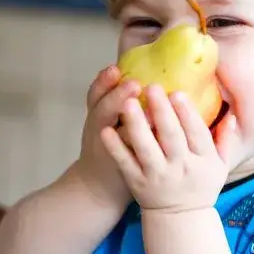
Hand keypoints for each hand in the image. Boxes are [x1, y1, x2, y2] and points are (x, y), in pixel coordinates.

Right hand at [76, 65, 140, 207]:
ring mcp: (111, 150)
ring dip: (134, 123)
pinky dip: (141, 149)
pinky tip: (157, 139)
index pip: (96, 93)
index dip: (103, 81)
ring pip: (118, 134)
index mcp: (96, 113)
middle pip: (102, 109)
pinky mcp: (126, 167)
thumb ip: (118, 97)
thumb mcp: (105, 118)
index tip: (116, 68)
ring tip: (150, 112)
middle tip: (134, 83)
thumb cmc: (107, 144)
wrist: (99, 186)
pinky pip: (132, 157)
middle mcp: (99, 129)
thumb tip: (135, 67)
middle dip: (117, 96)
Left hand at [100, 84, 237, 212]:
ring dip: (137, 125)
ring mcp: (157, 176)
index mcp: (204, 161)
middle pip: (171, 137)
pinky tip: (107, 131)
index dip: (187, 113)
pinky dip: (116, 148)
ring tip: (127, 103)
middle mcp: (181, 168)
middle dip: (162, 112)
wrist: (180, 219)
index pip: (197, 134)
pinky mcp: (137, 183)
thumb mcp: (220, 166)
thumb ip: (225, 140)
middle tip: (152, 87)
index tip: (177, 92)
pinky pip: (126, 163)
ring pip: (146, 148)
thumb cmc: (201, 185)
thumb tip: (231, 115)